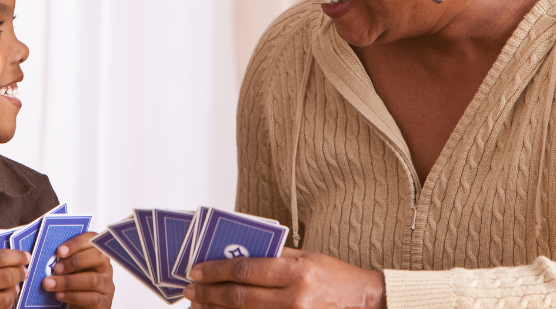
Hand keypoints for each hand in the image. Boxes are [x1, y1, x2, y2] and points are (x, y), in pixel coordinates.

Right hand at [0, 249, 29, 308]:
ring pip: (4, 299)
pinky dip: (1, 307)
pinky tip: (1, 301)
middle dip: (20, 274)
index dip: (17, 257)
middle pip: (6, 277)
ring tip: (13, 288)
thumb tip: (2, 262)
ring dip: (13, 293)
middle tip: (23, 272)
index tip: (25, 257)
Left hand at [41, 232, 114, 307]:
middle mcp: (105, 269)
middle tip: (56, 268)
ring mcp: (107, 287)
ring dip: (68, 281)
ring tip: (50, 283)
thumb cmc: (72, 288)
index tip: (60, 251)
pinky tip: (59, 295)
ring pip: (93, 280)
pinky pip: (91, 298)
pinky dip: (72, 296)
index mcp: (97, 255)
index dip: (77, 243)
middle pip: (98, 257)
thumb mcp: (68, 271)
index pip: (93, 241)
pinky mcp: (104, 303)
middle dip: (74, 261)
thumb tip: (41, 255)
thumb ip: (62, 261)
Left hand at [184, 248, 384, 308]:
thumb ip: (273, 255)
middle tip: (190, 290)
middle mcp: (294, 298)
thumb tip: (235, 252)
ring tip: (198, 305)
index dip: (217, 270)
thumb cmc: (334, 277)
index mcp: (297, 272)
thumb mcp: (306, 257)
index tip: (196, 270)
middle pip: (240, 297)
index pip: (246, 269)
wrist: (365, 303)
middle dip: (209, 293)